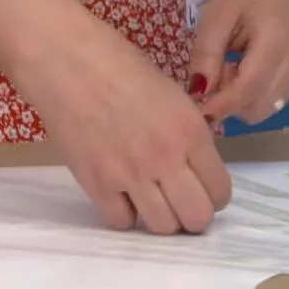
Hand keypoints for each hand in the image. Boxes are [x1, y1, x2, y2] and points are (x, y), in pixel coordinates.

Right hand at [18, 15, 232, 234]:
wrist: (68, 62)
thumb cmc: (122, 67)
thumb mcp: (175, 98)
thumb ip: (190, 137)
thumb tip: (198, 167)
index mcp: (191, 133)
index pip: (220, 191)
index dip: (215, 195)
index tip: (205, 190)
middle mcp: (166, 159)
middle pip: (197, 219)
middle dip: (195, 216)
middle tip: (183, 203)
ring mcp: (130, 175)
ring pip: (163, 227)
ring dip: (163, 219)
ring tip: (154, 201)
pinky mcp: (96, 184)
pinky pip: (121, 221)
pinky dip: (126, 214)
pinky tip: (123, 197)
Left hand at [189, 0, 288, 124]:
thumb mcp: (218, 12)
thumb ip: (207, 53)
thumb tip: (197, 92)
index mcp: (276, 45)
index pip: (246, 92)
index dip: (219, 106)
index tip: (193, 108)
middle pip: (257, 109)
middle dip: (230, 102)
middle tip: (213, 74)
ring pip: (267, 108)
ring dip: (242, 99)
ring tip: (228, 68)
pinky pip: (275, 98)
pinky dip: (255, 94)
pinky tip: (244, 69)